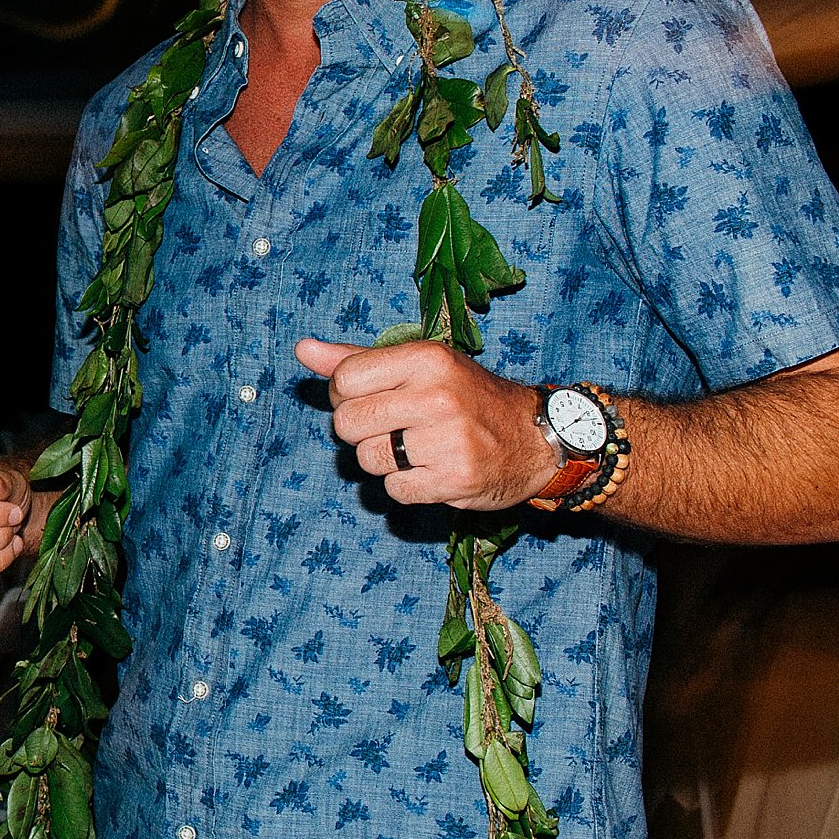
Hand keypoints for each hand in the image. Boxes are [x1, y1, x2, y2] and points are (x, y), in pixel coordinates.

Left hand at [296, 336, 562, 509]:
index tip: (373, 397)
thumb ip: (356, 358)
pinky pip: (394, 489)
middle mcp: (437, 396)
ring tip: (417, 448)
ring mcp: (448, 440)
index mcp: (426, 358)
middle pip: (347, 423)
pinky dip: (406, 485)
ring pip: (366, 459)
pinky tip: (431, 470)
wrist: (536, 437)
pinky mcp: (456, 479)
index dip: (347, 395)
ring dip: (384, 460)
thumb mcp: (418, 364)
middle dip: (362, 430)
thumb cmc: (465, 396)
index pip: (344, 380)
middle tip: (395, 426)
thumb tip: (302, 349)